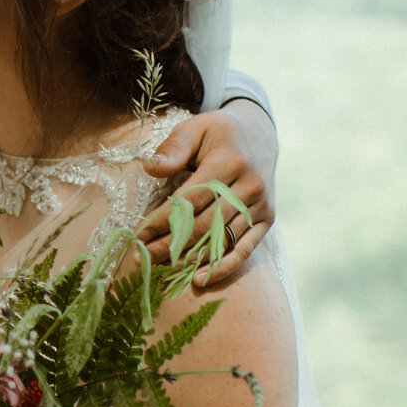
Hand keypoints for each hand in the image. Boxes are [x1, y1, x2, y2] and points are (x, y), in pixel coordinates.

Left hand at [141, 99, 277, 286]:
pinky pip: (245, 249)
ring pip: (221, 240)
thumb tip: (151, 168)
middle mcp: (249, 186)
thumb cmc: (219, 132)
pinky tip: (199, 279)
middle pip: (204, 224)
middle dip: (170, 244)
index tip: (138, 235)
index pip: (190, 199)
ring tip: (160, 269)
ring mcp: (260, 205)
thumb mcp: (195, 127)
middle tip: (142, 257)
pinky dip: (223, 267)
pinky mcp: (267, 219)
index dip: (163, 220)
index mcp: (229, 161)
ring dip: (189, 258)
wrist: (261, 134)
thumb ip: (174, 147)